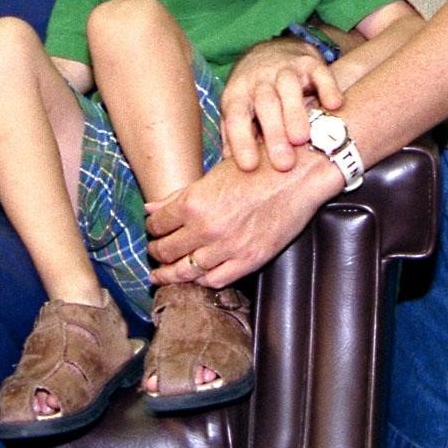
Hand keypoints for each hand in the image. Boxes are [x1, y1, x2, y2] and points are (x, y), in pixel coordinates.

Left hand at [146, 150, 340, 287]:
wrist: (297, 174)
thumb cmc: (257, 166)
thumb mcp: (213, 175)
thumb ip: (179, 195)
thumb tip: (151, 208)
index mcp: (194, 202)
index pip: (157, 224)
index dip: (151, 228)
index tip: (153, 229)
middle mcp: (207, 228)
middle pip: (166, 251)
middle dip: (156, 252)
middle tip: (154, 252)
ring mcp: (229, 247)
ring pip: (186, 271)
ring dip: (171, 273)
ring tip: (165, 273)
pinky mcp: (250, 260)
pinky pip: (216, 280)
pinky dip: (202, 281)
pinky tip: (197, 277)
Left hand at [221, 39, 339, 171]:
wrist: (272, 52)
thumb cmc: (253, 94)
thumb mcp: (237, 110)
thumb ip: (234, 136)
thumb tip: (229, 168)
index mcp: (238, 94)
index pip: (236, 117)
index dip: (241, 140)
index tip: (249, 166)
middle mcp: (260, 79)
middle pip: (265, 104)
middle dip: (274, 133)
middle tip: (284, 164)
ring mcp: (285, 69)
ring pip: (289, 87)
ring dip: (295, 113)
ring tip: (302, 139)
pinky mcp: (309, 62)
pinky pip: (320, 72)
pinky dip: (328, 87)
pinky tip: (334, 105)